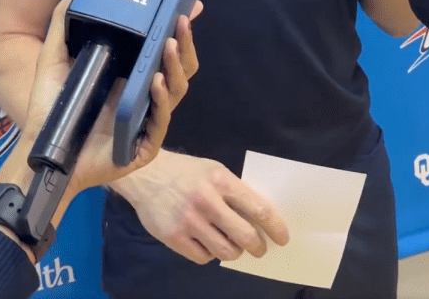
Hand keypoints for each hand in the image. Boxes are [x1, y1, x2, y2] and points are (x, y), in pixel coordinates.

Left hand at [23, 0, 202, 196]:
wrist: (40, 150)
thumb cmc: (52, 106)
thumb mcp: (55, 56)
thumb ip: (64, 21)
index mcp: (133, 74)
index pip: (166, 49)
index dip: (181, 29)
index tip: (193, 6)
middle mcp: (145, 95)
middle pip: (181, 68)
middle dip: (185, 43)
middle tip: (182, 20)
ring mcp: (147, 121)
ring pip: (176, 91)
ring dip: (176, 65)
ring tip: (169, 43)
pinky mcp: (143, 146)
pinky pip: (160, 121)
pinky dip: (160, 100)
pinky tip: (155, 82)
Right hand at [126, 149, 289, 264]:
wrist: (146, 174)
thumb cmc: (186, 172)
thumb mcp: (213, 171)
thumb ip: (233, 191)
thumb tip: (257, 218)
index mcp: (221, 180)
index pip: (257, 208)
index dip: (274, 226)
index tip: (282, 237)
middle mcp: (207, 201)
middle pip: (245, 235)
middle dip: (258, 246)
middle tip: (259, 248)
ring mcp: (189, 221)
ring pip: (226, 251)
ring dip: (235, 252)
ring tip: (232, 246)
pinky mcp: (174, 237)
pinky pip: (203, 257)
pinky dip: (210, 254)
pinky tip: (207, 244)